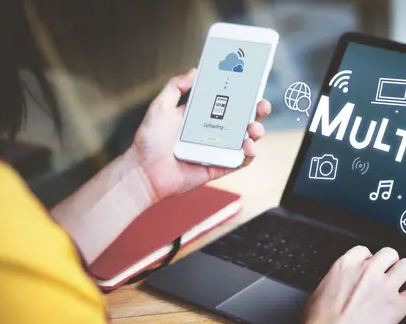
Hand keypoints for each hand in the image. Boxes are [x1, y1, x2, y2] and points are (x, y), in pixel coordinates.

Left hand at [128, 68, 271, 200]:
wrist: (143, 171)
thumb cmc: (149, 141)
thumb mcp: (160, 106)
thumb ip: (176, 87)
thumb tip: (195, 71)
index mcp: (202, 115)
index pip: (228, 101)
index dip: (242, 93)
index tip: (252, 83)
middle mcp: (213, 132)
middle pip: (243, 118)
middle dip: (257, 111)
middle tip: (262, 105)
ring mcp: (218, 150)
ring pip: (246, 139)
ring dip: (256, 132)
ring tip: (253, 128)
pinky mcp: (220, 167)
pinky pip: (241, 161)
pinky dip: (249, 154)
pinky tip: (248, 146)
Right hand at [286, 246, 405, 323]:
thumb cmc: (318, 322)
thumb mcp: (319, 291)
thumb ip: (335, 281)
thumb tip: (338, 285)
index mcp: (346, 265)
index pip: (365, 251)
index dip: (370, 259)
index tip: (371, 267)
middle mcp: (368, 271)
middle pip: (389, 253)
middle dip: (390, 263)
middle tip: (390, 273)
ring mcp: (384, 287)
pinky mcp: (397, 306)